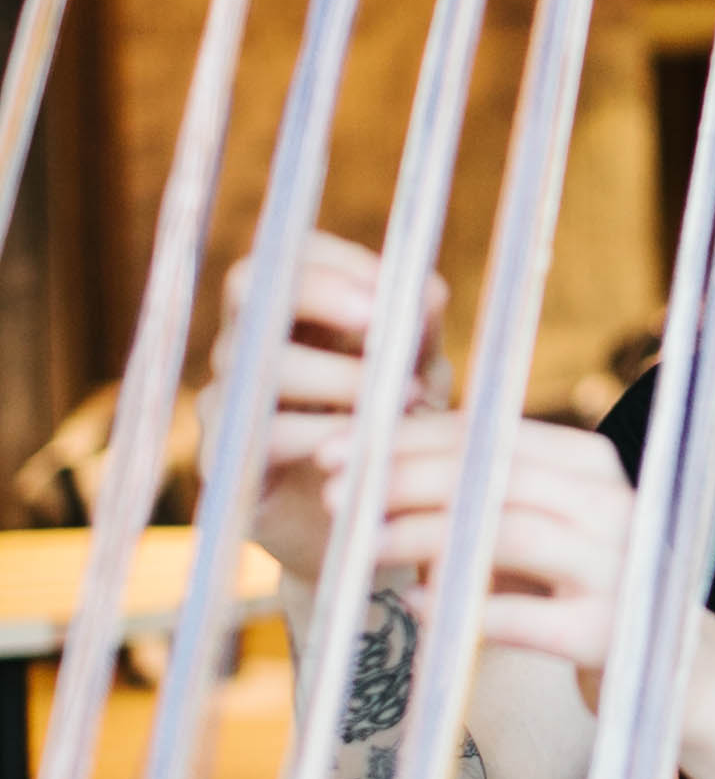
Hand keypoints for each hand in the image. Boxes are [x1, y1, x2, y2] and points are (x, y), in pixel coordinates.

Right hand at [201, 232, 449, 579]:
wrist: (372, 525)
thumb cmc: (395, 428)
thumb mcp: (420, 370)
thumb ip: (420, 326)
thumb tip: (424, 289)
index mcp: (291, 311)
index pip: (286, 253)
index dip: (337, 262)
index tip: (397, 289)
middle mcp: (247, 346)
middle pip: (250, 285)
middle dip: (323, 294)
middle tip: (385, 324)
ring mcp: (228, 402)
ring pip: (263, 364)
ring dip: (342, 377)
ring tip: (405, 399)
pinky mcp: (227, 463)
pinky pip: (263, 435)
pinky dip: (324, 435)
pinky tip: (370, 448)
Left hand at [333, 410, 632, 708]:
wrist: (674, 669)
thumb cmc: (579, 591)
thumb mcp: (540, 529)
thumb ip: (479, 499)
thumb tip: (373, 477)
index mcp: (589, 464)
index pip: (489, 431)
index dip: (408, 436)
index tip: (339, 449)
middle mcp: (611, 504)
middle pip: (496, 472)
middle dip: (406, 478)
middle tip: (337, 493)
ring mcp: (617, 566)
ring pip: (510, 532)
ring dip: (425, 535)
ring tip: (361, 545)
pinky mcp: (610, 632)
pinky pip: (529, 618)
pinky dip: (468, 609)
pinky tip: (417, 606)